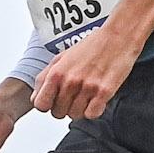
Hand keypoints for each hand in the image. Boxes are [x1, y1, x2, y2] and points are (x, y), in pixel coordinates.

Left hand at [30, 14, 146, 121]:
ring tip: (86, 95)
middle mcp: (70, 81)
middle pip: (58, 113)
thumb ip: (45, 78)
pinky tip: (96, 99)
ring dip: (80, 109)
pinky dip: (94, 110)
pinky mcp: (104, 92)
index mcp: (56, 73)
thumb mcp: (61, 58)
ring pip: (75, 115)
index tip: (54, 100)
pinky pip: (92, 115)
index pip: (40, 105)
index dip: (47, 105)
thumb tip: (36, 97)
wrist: (118, 37)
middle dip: (64, 107)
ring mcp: (87, 87)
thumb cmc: (91, 46)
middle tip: (74, 96)